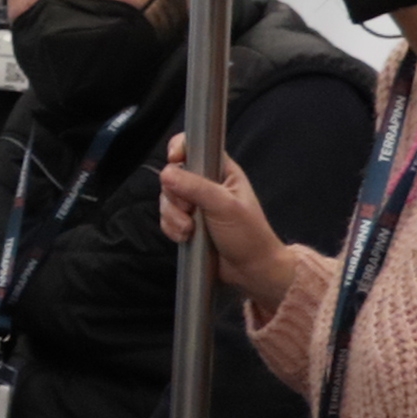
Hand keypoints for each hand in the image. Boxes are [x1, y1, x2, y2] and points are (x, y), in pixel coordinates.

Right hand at [158, 133, 293, 311]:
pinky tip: (186, 237)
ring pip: (167, 200)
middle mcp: (205, 184)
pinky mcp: (186, 223)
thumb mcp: (225, 206)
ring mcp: (194, 205)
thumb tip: (167, 173)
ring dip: (173, 217)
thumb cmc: (249, 235)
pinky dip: (171, 229)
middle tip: (190, 209)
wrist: (250, 270)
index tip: (173, 159)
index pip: (194, 147)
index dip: (180, 149)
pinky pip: (166, 219)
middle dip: (175, 196)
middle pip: (172, 176)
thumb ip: (196, 187)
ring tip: (190, 230)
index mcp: (221, 171)